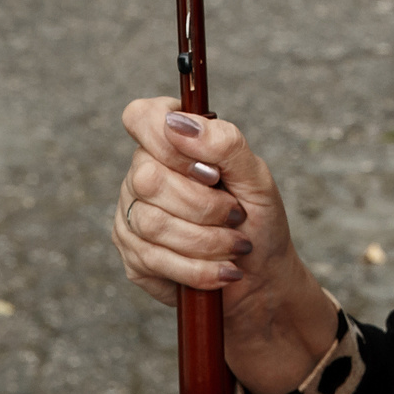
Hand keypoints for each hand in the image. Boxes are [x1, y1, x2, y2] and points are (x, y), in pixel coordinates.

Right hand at [111, 97, 341, 393]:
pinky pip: (157, 259)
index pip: (141, 117)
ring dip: (208, 240)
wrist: (261, 276)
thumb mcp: (255, 176)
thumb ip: (224, 143)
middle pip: (149, 179)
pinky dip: (201, 267)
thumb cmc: (258, 218)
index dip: (169, 141)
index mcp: (170, 143)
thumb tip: (179, 122)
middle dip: (205, 205)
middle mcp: (142, 175)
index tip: (211, 170)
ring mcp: (132, 217)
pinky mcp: (133, 257)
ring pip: (153, 223)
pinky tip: (224, 269)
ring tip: (235, 244)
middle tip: (236, 215)